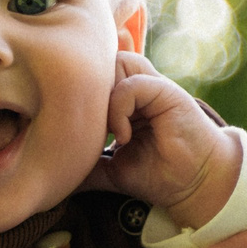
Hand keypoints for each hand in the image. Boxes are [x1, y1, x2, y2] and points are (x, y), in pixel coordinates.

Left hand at [84, 52, 243, 230]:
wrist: (195, 186)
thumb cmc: (158, 176)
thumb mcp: (111, 169)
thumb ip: (86, 164)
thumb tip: (51, 174)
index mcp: (125, 100)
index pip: (93, 72)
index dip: (77, 90)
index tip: (71, 122)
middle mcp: (139, 87)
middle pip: (101, 61)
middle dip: (86, 88)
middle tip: (86, 124)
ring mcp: (153, 87)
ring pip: (115, 62)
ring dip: (103, 96)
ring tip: (107, 131)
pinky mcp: (167, 92)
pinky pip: (133, 83)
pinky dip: (120, 108)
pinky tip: (123, 137)